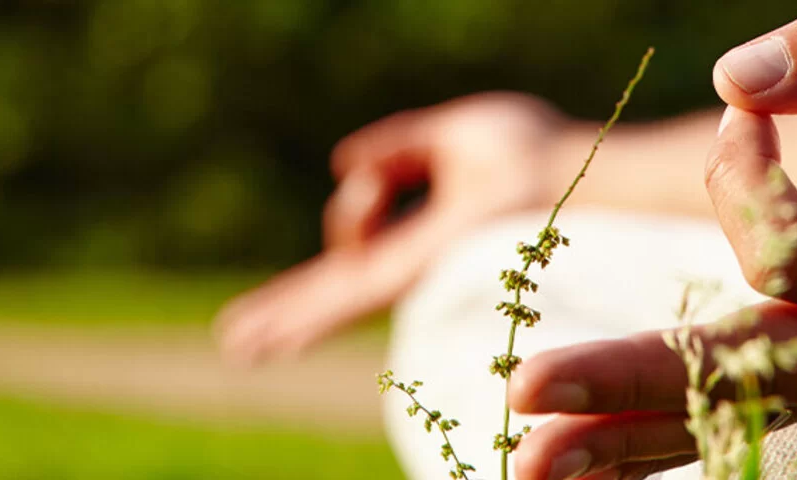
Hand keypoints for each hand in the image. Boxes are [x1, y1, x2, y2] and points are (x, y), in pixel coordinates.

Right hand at [216, 92, 567, 365]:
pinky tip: (264, 341)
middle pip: (336, 288)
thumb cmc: (531, 149)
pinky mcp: (410, 272)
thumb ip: (397, 145)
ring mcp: (409, 271)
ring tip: (236, 345)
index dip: (342, 232)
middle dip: (289, 308)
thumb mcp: (451, 134)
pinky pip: (344, 297)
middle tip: (238, 337)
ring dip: (280, 320)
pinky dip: (301, 318)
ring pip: (329, 302)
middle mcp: (414, 258)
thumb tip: (343, 160)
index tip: (362, 178)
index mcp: (426, 226)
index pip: (362, 246)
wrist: (560, 169)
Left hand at [506, 4, 796, 477]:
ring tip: (529, 463)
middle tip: (530, 386)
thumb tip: (730, 85)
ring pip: (733, 419)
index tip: (745, 114)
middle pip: (752, 373)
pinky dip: (649, 444)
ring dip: (622, 441)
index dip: (743, 177)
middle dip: (636, 378)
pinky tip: (579, 465)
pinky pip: (732, 423)